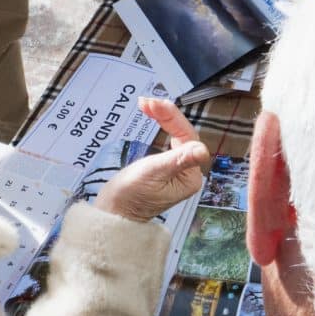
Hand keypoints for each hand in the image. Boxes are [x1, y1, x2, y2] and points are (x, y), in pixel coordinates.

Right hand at [96, 99, 208, 222]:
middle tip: (146, 101)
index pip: (187, 137)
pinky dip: (160, 125)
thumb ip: (177, 160)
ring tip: (145, 103)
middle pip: (182, 134)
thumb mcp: (153, 174)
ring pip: (175, 134)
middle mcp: (187, 172)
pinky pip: (168, 139)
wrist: (113, 213)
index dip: (172, 118)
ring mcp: (177, 169)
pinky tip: (151, 115)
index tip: (155, 104)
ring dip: (162, 117)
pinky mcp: (166, 166)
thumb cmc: (130, 196)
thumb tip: (201, 150)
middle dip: (165, 114)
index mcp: (190, 176)